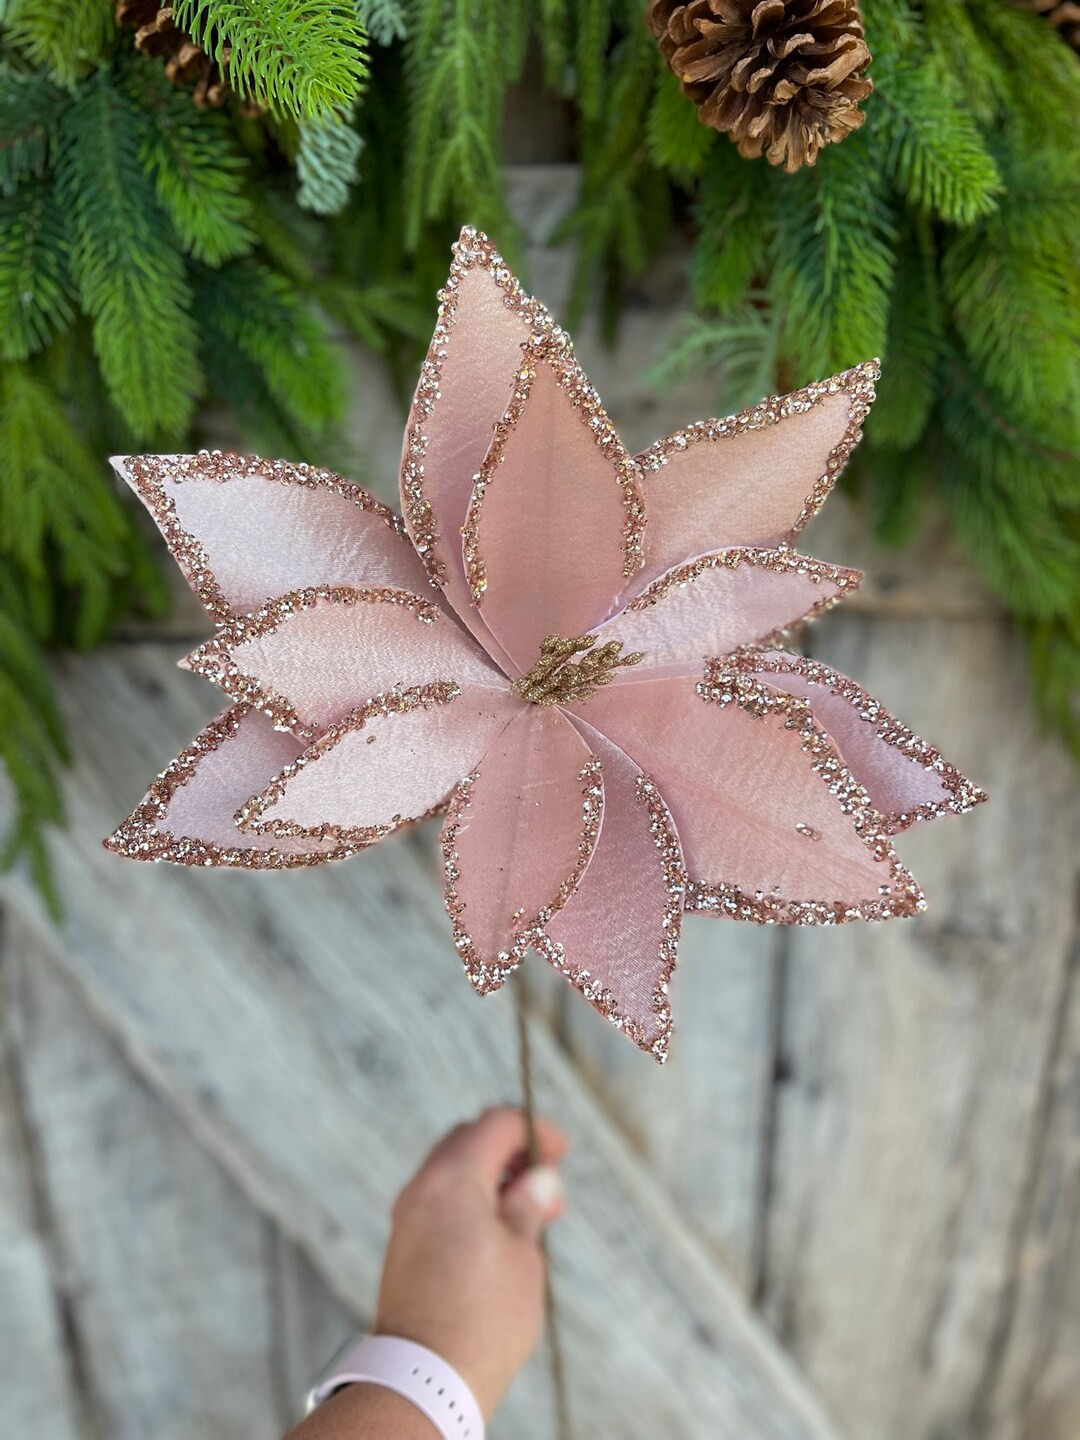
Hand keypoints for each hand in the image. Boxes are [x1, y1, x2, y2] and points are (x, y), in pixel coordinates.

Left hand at [374, 1106, 567, 1420]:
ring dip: (492, 1177)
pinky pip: (440, 1200)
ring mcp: (408, 1216)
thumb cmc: (483, 1318)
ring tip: (528, 1215)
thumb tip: (537, 1180)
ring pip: (452, 1170)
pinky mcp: (404, 1244)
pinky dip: (470, 1200)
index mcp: (452, 1179)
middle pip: (469, 1140)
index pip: (496, 1124)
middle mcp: (422, 1188)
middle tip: (546, 1185)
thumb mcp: (523, 1255)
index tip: (560, 1153)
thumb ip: (528, 1205)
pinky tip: (499, 1233)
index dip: (534, 1131)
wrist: (426, 1379)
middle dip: (512, 1152)